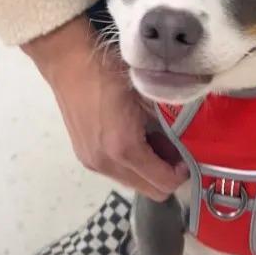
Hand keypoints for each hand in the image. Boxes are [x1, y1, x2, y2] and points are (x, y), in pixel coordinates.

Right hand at [23, 16, 186, 200]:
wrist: (69, 63)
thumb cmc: (111, 72)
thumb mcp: (149, 96)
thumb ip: (169, 125)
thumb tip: (185, 144)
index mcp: (125, 148)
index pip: (163, 183)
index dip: (182, 173)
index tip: (187, 156)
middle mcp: (106, 163)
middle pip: (150, 191)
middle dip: (167, 175)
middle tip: (174, 151)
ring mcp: (93, 163)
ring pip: (134, 184)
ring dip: (149, 171)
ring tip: (154, 142)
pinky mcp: (85, 157)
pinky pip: (118, 173)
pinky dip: (133, 164)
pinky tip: (135, 139)